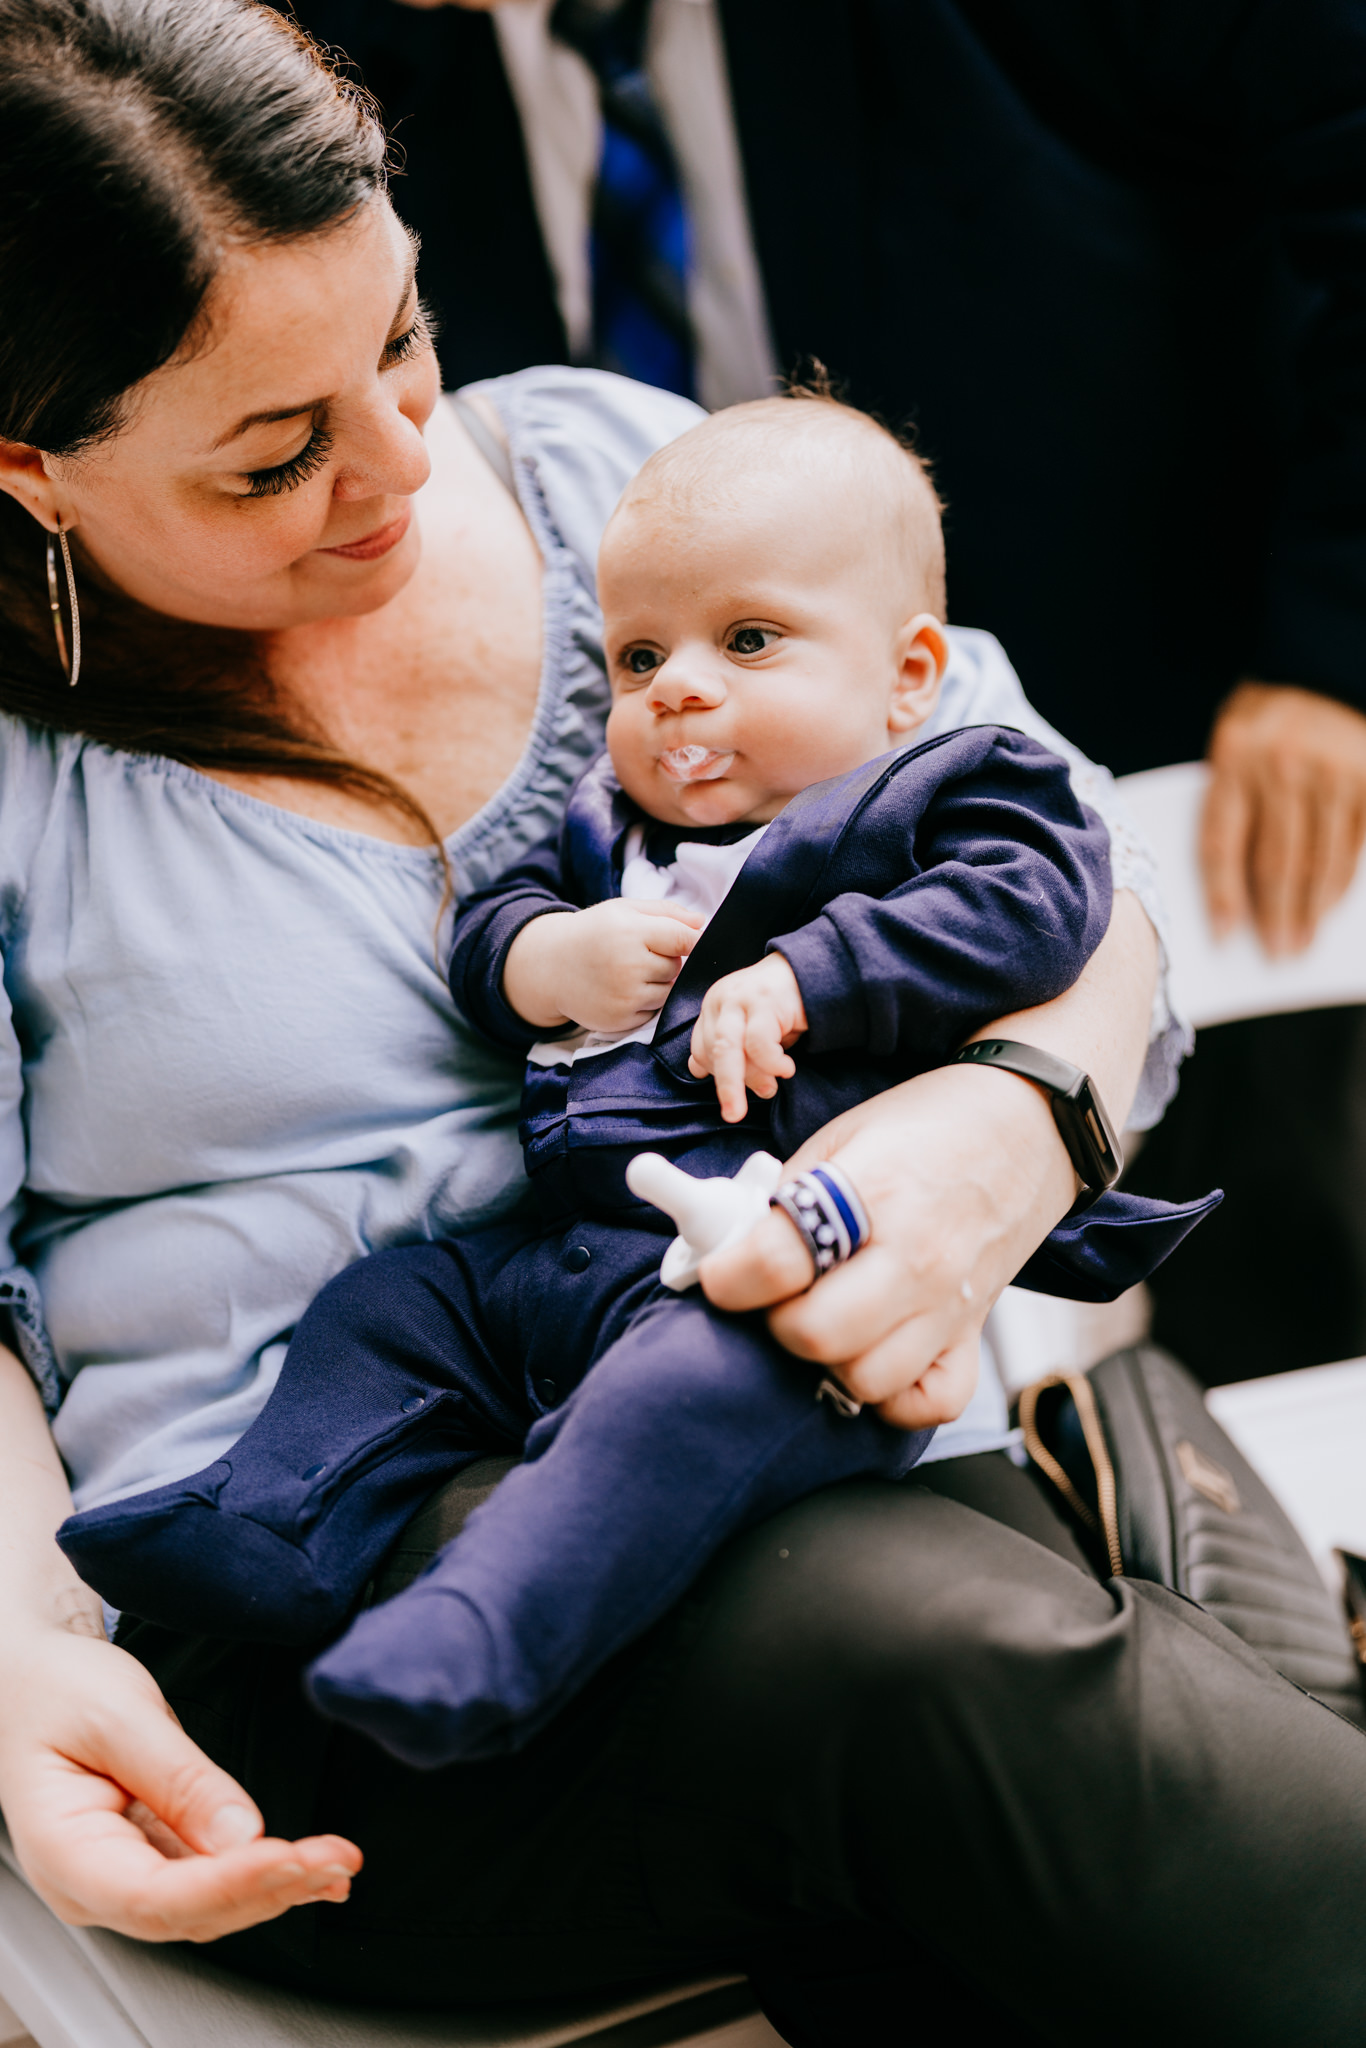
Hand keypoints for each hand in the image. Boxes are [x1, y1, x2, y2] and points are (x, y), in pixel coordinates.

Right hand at [0, 1621, 360, 1940]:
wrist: (35, 1682)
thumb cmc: (58, 1691)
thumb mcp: (117, 1715)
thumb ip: (177, 1776)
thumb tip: (240, 1833)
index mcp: (64, 1851)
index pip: (151, 1894)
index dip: (225, 1883)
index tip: (283, 1855)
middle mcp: (90, 1883)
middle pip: (187, 1911)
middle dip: (267, 1888)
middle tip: (333, 1857)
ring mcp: (122, 1877)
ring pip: (206, 1907)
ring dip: (276, 1888)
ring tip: (336, 1863)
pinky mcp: (152, 1860)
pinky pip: (210, 1882)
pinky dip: (263, 1876)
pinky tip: (311, 1870)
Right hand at [502, 901, 702, 1033]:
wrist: (551, 967)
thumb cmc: (593, 933)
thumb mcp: (624, 910)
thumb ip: (666, 912)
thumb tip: (702, 922)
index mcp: (629, 932)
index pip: (684, 939)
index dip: (692, 940)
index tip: (692, 941)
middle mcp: (627, 966)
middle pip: (676, 966)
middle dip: (665, 960)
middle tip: (638, 954)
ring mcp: (624, 996)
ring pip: (668, 991)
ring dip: (658, 983)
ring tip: (630, 972)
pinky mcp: (621, 1020)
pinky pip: (654, 1011)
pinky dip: (645, 1002)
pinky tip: (623, 990)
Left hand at [688, 954, 807, 1122]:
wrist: (817, 971)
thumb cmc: (784, 1005)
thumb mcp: (752, 1028)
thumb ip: (730, 1047)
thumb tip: (700, 1071)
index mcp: (714, 1006)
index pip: (701, 1048)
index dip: (714, 1074)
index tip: (732, 1093)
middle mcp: (722, 999)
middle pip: (713, 1051)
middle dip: (725, 1087)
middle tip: (734, 1113)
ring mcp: (741, 997)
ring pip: (731, 1049)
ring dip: (750, 1078)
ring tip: (770, 1089)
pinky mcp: (764, 1000)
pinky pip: (759, 1043)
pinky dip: (772, 1063)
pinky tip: (786, 1068)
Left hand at [700, 1061, 1074, 1427]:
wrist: (1029, 1125)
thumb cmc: (930, 1126)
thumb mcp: (843, 1136)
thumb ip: (789, 1196)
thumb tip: (734, 1249)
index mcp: (871, 1193)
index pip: (775, 1263)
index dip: (727, 1276)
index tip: (721, 1274)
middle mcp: (916, 1257)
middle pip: (815, 1336)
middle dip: (776, 1321)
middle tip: (780, 1295)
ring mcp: (951, 1303)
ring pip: (865, 1380)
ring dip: (830, 1360)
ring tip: (828, 1317)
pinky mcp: (975, 1333)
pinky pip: (929, 1403)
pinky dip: (895, 1396)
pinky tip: (876, 1354)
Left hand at [1202, 681, 1365, 954]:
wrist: (1323, 664)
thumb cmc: (1266, 716)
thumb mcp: (1231, 744)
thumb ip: (1229, 800)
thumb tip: (1232, 882)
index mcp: (1235, 760)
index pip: (1223, 843)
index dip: (1222, 895)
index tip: (1223, 935)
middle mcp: (1283, 769)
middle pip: (1275, 863)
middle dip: (1274, 916)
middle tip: (1273, 952)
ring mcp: (1332, 775)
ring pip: (1318, 862)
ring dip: (1309, 911)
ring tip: (1299, 942)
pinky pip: (1354, 847)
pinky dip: (1340, 884)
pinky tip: (1329, 907)